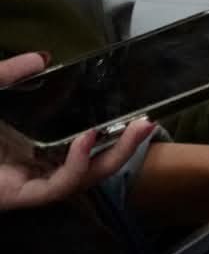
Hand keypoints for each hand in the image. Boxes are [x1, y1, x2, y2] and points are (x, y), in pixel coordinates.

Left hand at [0, 53, 156, 211]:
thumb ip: (8, 74)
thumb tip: (44, 56)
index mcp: (28, 147)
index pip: (79, 146)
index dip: (110, 134)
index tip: (133, 113)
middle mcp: (32, 168)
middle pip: (90, 167)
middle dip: (124, 149)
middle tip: (149, 123)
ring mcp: (24, 184)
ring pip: (81, 181)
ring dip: (112, 157)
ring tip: (133, 129)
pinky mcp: (14, 196)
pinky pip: (55, 187)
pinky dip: (76, 166)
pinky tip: (85, 140)